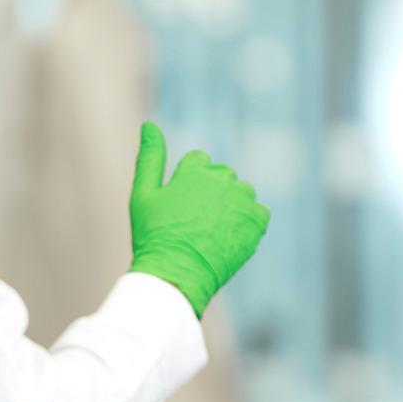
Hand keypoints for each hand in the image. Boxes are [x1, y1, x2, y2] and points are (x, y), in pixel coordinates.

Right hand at [127, 123, 270, 317]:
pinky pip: (259, 212)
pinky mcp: (256, 222)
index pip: (200, 161)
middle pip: (222, 175)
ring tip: (212, 231)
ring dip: (231, 206)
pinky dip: (248, 222)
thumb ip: (149, 158)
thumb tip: (149, 124)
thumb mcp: (143, 195)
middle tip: (195, 222)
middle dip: (211, 193)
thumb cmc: (154, 237)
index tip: (182, 205)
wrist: (176, 276)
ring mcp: (242, 201)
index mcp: (195, 170)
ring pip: (241, 193)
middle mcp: (222, 180)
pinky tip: (230, 236)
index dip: (189, 183)